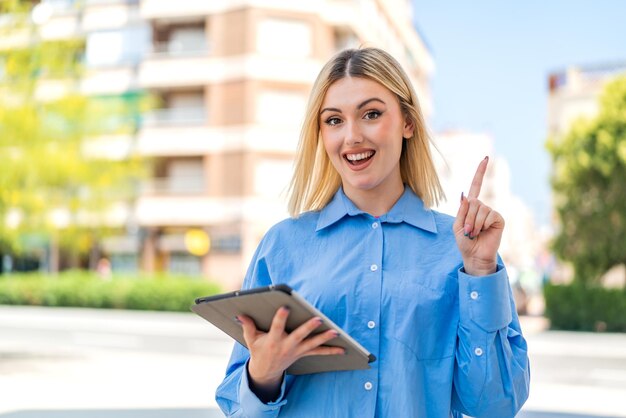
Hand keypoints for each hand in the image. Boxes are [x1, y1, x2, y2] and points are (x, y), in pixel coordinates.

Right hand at [238, 306, 343, 396]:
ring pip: (312, 344)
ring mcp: (296, 351)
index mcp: (273, 340)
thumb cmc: (259, 351)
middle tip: (318, 319)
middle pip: (299, 335)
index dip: (281, 317)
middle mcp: (286, 346)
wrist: (266, 372)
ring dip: (324, 338)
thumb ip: (247, 326)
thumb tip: (240, 314)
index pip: (277, 327)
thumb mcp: (250, 340)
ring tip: (335, 332)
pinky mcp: (303, 353)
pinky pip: (319, 352)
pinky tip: (343, 348)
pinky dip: (331, 350)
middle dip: (309, 327)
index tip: (286, 307)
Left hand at [453, 157, 504, 275]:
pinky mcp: (499, 218)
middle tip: (467, 231)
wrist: (475, 255)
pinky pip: (489, 215)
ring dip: (473, 223)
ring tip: (474, 233)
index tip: (486, 158)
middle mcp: (482, 206)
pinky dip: (482, 224)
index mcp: (471, 206)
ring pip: (480, 209)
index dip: (480, 172)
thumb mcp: (457, 225)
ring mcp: (491, 212)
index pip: (476, 185)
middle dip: (467, 218)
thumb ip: (461, 211)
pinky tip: (483, 232)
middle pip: (473, 202)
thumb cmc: (465, 242)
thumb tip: (466, 195)